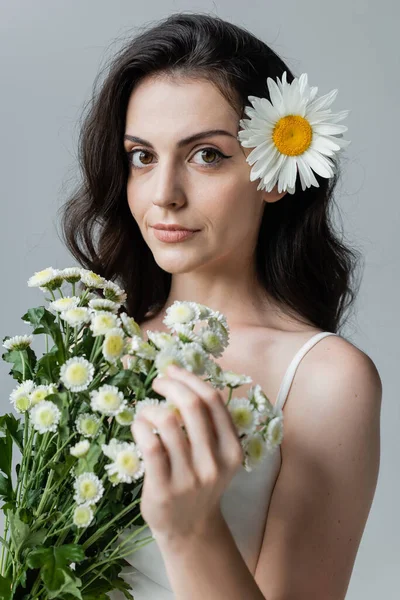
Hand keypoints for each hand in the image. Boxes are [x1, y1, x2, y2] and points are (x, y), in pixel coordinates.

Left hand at [130, 365, 243, 541]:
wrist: (190, 529)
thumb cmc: (200, 482)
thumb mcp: (217, 456)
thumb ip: (209, 425)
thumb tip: (184, 380)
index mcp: (231, 449)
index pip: (213, 400)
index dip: (191, 378)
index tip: (174, 370)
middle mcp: (213, 462)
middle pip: (192, 405)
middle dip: (171, 384)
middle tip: (158, 382)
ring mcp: (189, 477)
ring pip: (167, 422)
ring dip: (152, 408)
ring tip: (147, 412)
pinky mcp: (164, 488)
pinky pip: (149, 445)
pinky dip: (141, 426)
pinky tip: (139, 426)